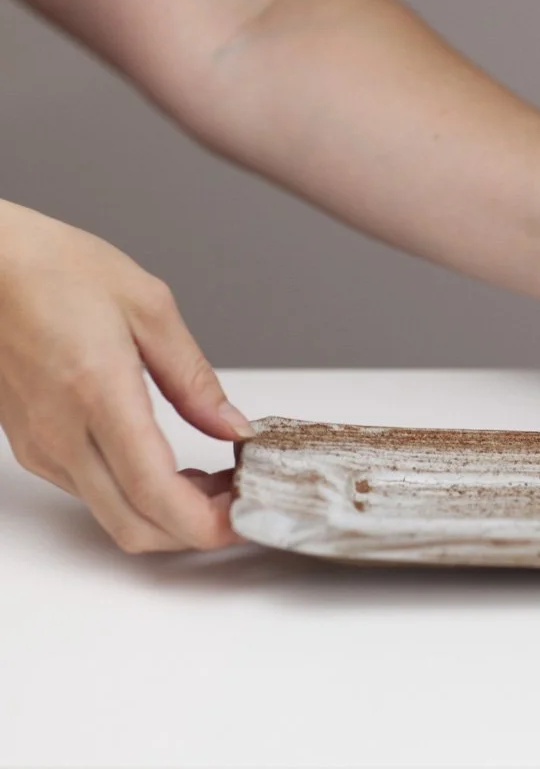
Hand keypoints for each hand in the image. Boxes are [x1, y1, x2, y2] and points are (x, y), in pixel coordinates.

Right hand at [0, 200, 252, 551]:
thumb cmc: (55, 269)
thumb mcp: (149, 307)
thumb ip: (194, 379)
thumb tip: (232, 426)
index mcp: (97, 392)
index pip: (155, 492)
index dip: (207, 522)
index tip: (246, 516)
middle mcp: (61, 432)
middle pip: (135, 526)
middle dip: (197, 531)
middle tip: (240, 503)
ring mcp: (41, 445)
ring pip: (114, 517)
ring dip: (171, 517)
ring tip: (216, 482)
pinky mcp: (32, 445)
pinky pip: (94, 495)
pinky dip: (141, 500)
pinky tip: (173, 469)